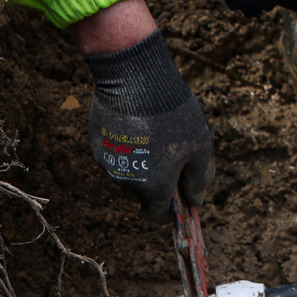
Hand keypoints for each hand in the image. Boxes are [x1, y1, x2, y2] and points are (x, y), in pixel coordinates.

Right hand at [84, 29, 215, 222]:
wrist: (136, 80)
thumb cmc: (174, 114)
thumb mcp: (200, 144)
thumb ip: (200, 178)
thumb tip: (196, 201)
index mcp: (154, 187)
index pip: (156, 216)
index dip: (168, 210)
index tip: (177, 196)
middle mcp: (127, 182)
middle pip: (143, 190)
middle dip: (157, 177)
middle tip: (170, 147)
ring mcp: (108, 164)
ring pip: (129, 170)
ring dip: (141, 159)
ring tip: (152, 128)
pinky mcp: (96, 145)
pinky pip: (114, 152)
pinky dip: (124, 144)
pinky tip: (135, 121)